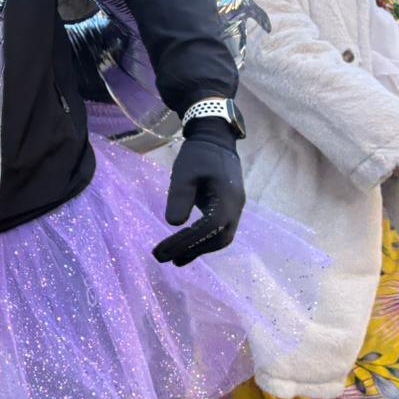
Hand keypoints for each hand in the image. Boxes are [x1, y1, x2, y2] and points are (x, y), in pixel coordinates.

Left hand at [154, 121, 245, 265]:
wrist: (216, 140)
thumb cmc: (198, 155)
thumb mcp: (184, 173)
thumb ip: (180, 197)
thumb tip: (173, 224)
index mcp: (228, 199)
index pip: (208, 228)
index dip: (187, 242)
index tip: (163, 251)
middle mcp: (235, 208)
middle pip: (218, 238)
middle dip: (192, 250)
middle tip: (164, 258)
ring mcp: (234, 209)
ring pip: (220, 237)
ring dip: (198, 249)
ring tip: (172, 258)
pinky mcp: (227, 208)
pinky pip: (217, 231)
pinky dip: (202, 242)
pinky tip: (184, 249)